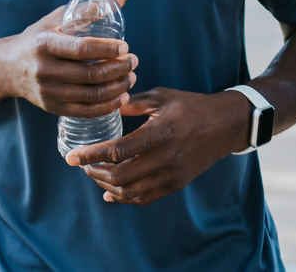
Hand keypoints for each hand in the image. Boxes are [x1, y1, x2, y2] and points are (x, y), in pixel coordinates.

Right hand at [0, 0, 135, 116]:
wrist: (8, 68)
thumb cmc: (38, 39)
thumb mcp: (58, 18)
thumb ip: (90, 7)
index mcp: (45, 44)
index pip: (81, 49)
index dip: (108, 49)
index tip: (125, 47)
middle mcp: (44, 70)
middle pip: (90, 74)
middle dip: (118, 68)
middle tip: (133, 61)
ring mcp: (48, 92)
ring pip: (91, 95)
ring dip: (118, 87)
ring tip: (131, 77)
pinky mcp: (52, 107)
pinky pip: (86, 111)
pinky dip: (107, 106)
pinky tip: (121, 96)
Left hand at [63, 87, 251, 205]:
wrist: (225, 126)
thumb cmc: (192, 106)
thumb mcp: (163, 97)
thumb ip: (135, 103)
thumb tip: (109, 105)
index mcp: (159, 134)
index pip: (117, 152)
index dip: (90, 156)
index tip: (70, 158)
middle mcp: (164, 158)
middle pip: (119, 176)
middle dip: (94, 173)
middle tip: (82, 164)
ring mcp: (171, 175)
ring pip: (130, 191)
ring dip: (107, 186)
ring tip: (94, 175)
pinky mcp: (176, 184)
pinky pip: (145, 198)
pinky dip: (125, 198)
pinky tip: (111, 193)